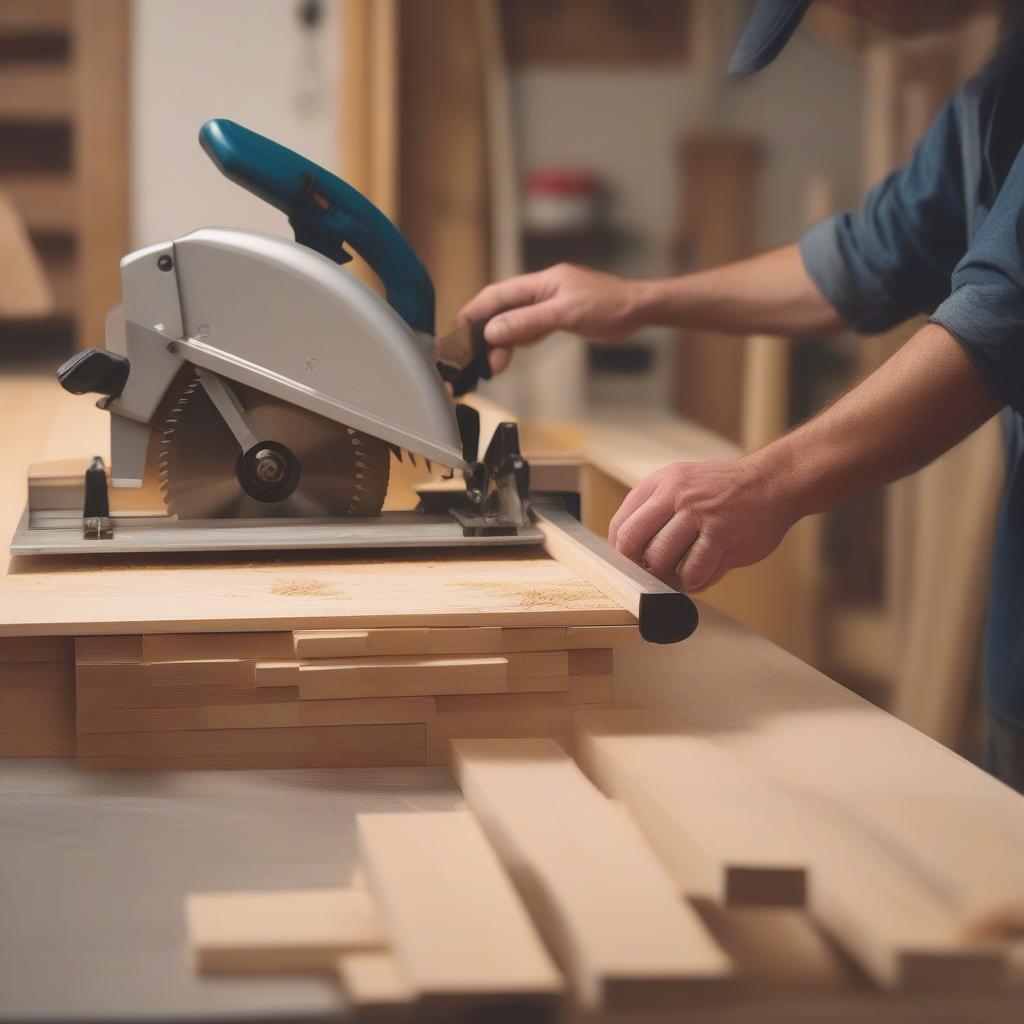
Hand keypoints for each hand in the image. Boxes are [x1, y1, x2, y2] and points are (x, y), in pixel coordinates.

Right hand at [458, 263, 644, 373]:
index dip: (474, 312)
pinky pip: (529, 329)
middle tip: (474, 358)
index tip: (457, 332)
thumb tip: (492, 331)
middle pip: (501, 310)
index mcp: (540, 282)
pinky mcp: (558, 317)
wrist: (639, 309)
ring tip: (491, 365)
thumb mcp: (565, 314)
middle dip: (484, 333)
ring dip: (500, 342)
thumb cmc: (609, 305)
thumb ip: (527, 322)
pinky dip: (517, 342)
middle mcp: (541, 291)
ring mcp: (549, 304)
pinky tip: (508, 354)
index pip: (496, 295)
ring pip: (514, 322)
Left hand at [607, 456, 797, 591]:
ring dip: (668, 577)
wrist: (773, 482)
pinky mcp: (721, 535)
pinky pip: (693, 571)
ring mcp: (698, 514)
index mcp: (662, 483)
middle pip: (631, 542)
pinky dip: (694, 581)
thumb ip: (657, 509)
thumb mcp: (684, 483)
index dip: (622, 551)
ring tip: (682, 575)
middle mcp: (675, 495)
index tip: (632, 564)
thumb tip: (629, 549)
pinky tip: (702, 574)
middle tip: (653, 575)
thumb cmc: (726, 491)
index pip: (621, 524)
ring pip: (660, 560)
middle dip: (638, 566)